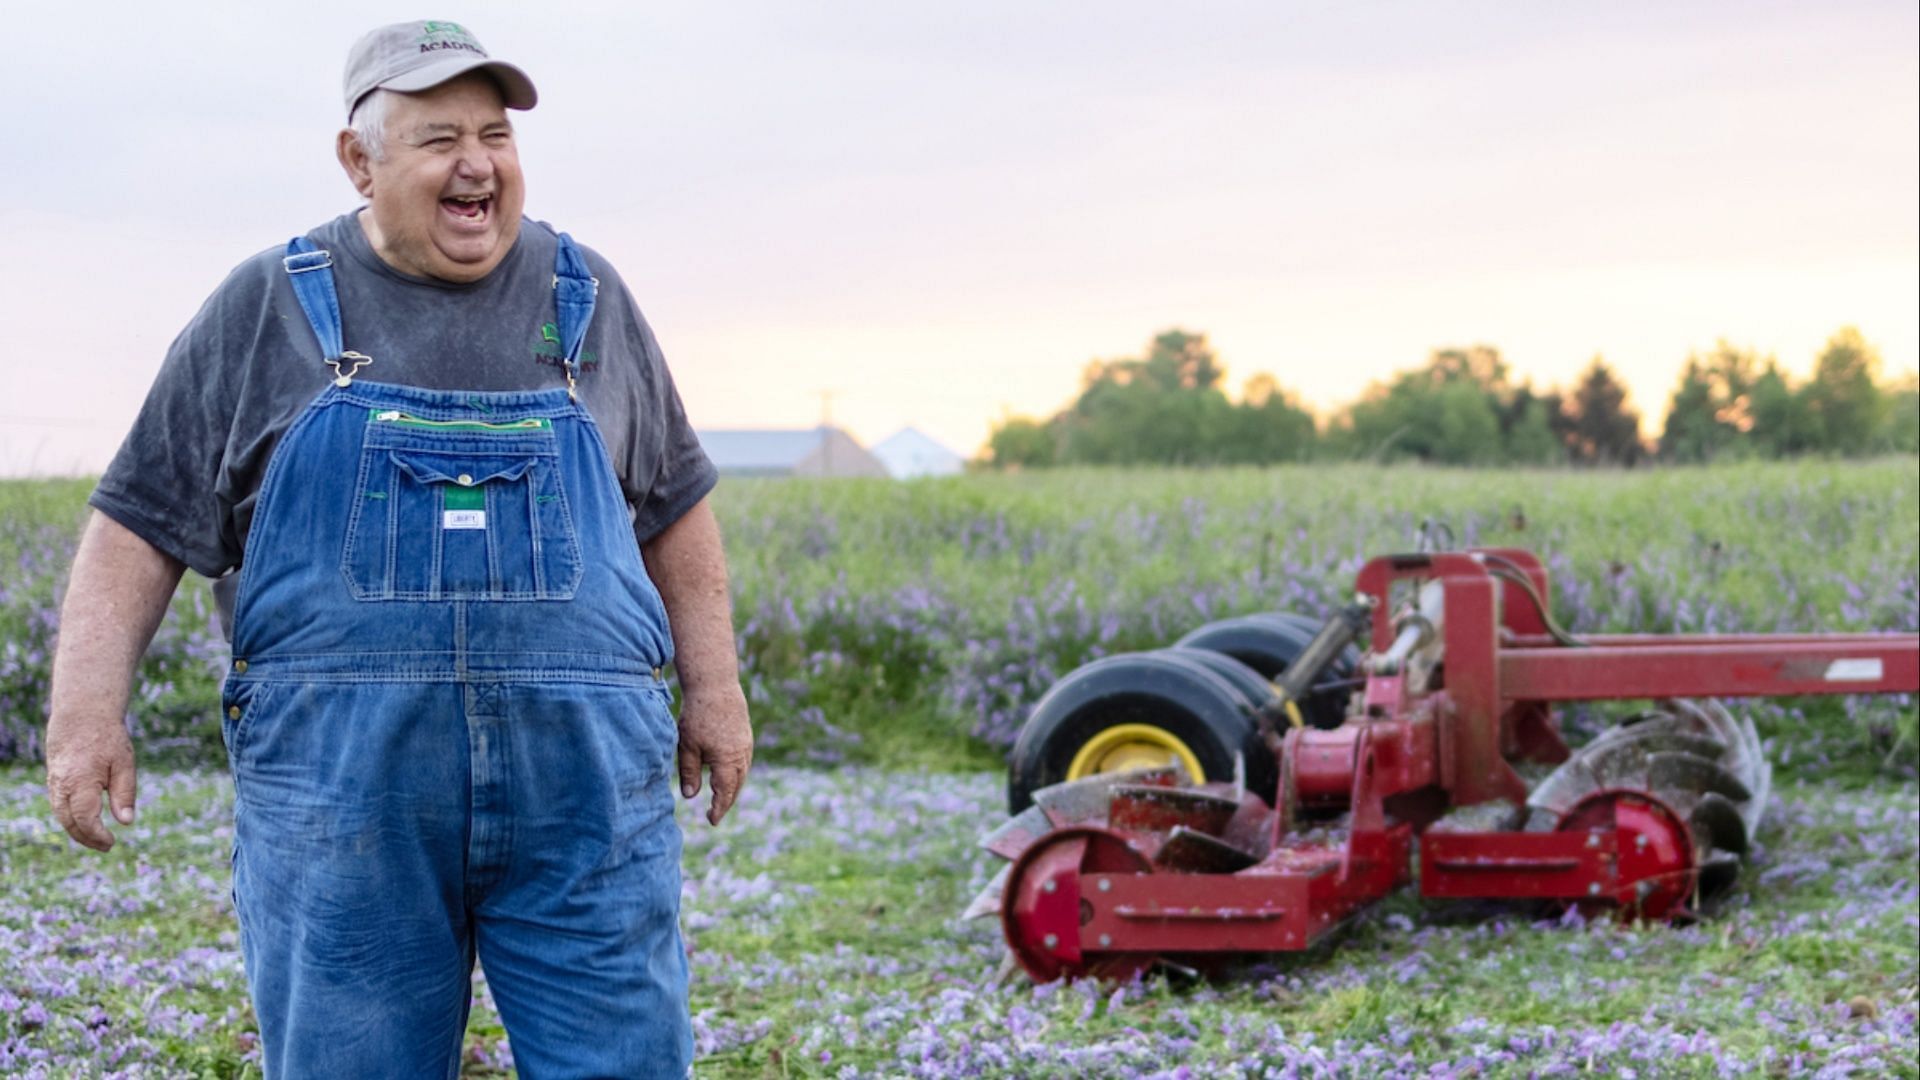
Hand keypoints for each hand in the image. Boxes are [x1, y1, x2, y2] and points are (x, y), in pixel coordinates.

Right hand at [45, 712, 137, 851]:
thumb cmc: (108, 738)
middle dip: (87, 838)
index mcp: (80, 781)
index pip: (85, 818)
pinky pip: (59, 806)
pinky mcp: (53, 780)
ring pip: (61, 816)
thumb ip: (125, 793)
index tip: (111, 842)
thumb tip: (126, 822)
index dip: (97, 835)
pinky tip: (86, 823)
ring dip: (77, 831)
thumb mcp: (125, 763)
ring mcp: (54, 783)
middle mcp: (62, 785)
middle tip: (106, 847)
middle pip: (70, 822)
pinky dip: (71, 818)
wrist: (82, 715)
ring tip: (98, 840)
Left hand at [675, 684, 752, 824]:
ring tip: (722, 796)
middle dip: (727, 801)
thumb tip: (690, 796)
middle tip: (715, 812)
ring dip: (734, 788)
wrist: (715, 685)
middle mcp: (741, 755)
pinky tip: (728, 773)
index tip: (712, 821)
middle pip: (737, 786)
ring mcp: (746, 745)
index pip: (725, 793)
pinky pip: (744, 761)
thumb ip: (689, 773)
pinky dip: (737, 773)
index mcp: (727, 761)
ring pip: (743, 774)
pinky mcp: (746, 735)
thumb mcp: (687, 747)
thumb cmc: (698, 716)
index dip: (719, 809)